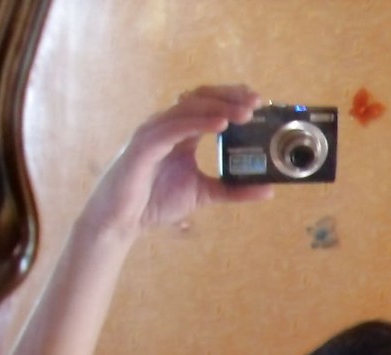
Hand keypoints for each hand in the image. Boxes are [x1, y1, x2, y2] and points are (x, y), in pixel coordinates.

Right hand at [81, 84, 272, 236]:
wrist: (123, 220)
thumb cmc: (155, 201)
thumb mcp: (204, 193)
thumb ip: (233, 190)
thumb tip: (268, 189)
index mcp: (182, 133)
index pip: (209, 105)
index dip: (232, 99)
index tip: (258, 102)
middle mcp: (168, 126)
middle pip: (201, 98)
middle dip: (230, 97)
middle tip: (256, 102)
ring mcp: (155, 132)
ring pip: (189, 108)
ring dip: (219, 107)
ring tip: (244, 113)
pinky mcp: (145, 144)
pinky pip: (174, 127)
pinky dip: (198, 122)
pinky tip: (220, 124)